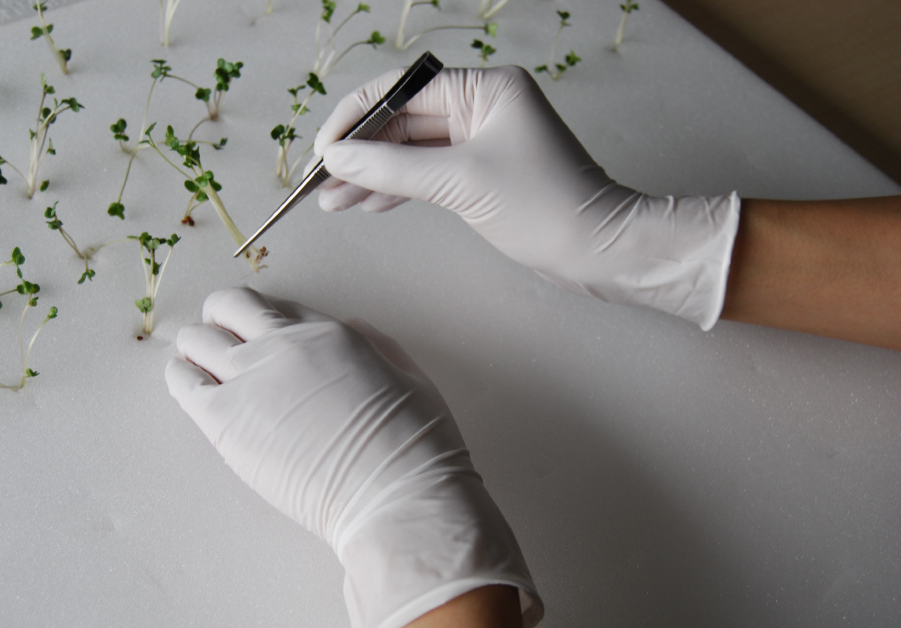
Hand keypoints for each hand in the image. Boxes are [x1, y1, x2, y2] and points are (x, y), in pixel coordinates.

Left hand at [165, 288, 540, 627]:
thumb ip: (375, 346)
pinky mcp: (224, 424)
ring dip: (197, 348)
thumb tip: (349, 328)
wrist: (393, 496)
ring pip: (195, 340)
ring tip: (202, 368)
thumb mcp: (409, 376)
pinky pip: (181, 383)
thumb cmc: (414, 445)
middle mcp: (282, 346)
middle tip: (226, 342)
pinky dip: (181, 377)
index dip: (266, 319)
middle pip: (227, 307)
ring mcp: (249, 382)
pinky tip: (190, 386)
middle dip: (222, 319)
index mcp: (327, 334)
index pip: (276, 306)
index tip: (262, 336)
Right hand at [315, 66, 739, 328]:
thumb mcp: (460, 181)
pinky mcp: (482, 173)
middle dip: (361, 152)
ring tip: (332, 202)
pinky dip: (398, 189)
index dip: (358, 117)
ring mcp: (482, 140)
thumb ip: (392, 167)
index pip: (404, 90)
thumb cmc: (541, 206)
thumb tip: (336, 156)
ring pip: (412, 151)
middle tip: (320, 182)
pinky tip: (367, 205)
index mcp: (486, 87)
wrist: (596, 250)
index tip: (323, 148)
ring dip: (373, 175)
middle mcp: (483, 105)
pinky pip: (428, 173)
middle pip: (404, 121)